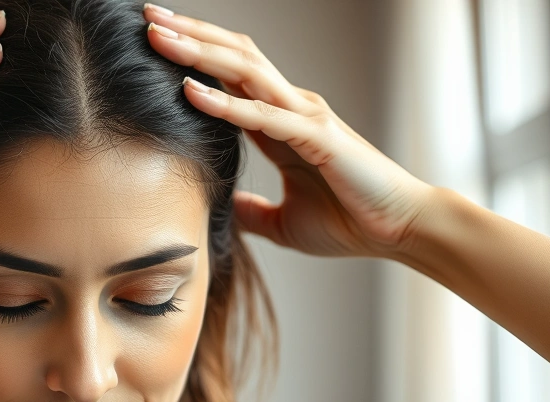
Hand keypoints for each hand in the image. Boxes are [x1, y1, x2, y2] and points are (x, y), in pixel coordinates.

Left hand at [142, 4, 436, 258]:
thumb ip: (252, 211)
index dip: (193, 54)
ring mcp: (305, 117)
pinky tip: (189, 90)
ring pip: (244, 72)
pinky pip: (262, 116)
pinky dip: (224, 103)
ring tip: (158, 37)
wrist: (402, 231)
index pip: (230, 76)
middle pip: (233, 57)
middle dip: (189, 35)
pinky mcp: (317, 138)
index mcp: (280, 122)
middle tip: (147, 18)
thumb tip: (224, 209)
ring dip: (197, 53)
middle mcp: (291, 108)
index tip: (155, 41)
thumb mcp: (283, 221)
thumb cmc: (351, 222)